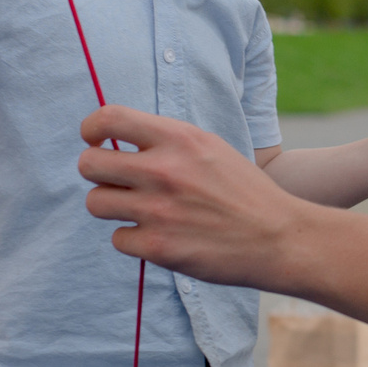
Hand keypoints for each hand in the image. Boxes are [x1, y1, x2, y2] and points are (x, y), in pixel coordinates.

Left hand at [80, 107, 314, 290]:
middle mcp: (164, 170)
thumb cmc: (242, 191)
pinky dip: (134, 239)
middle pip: (89, 164)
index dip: (90, 129)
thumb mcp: (209, 147)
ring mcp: (158, 210)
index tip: (95, 141)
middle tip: (114, 182)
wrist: (278, 238)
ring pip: (96, 202)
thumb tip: (115, 137)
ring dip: (111, 207)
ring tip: (138, 210)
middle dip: (96, 173)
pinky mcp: (158, 247)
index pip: (108, 118)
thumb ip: (165, 140)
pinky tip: (160, 236)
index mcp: (178, 138)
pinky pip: (118, 238)